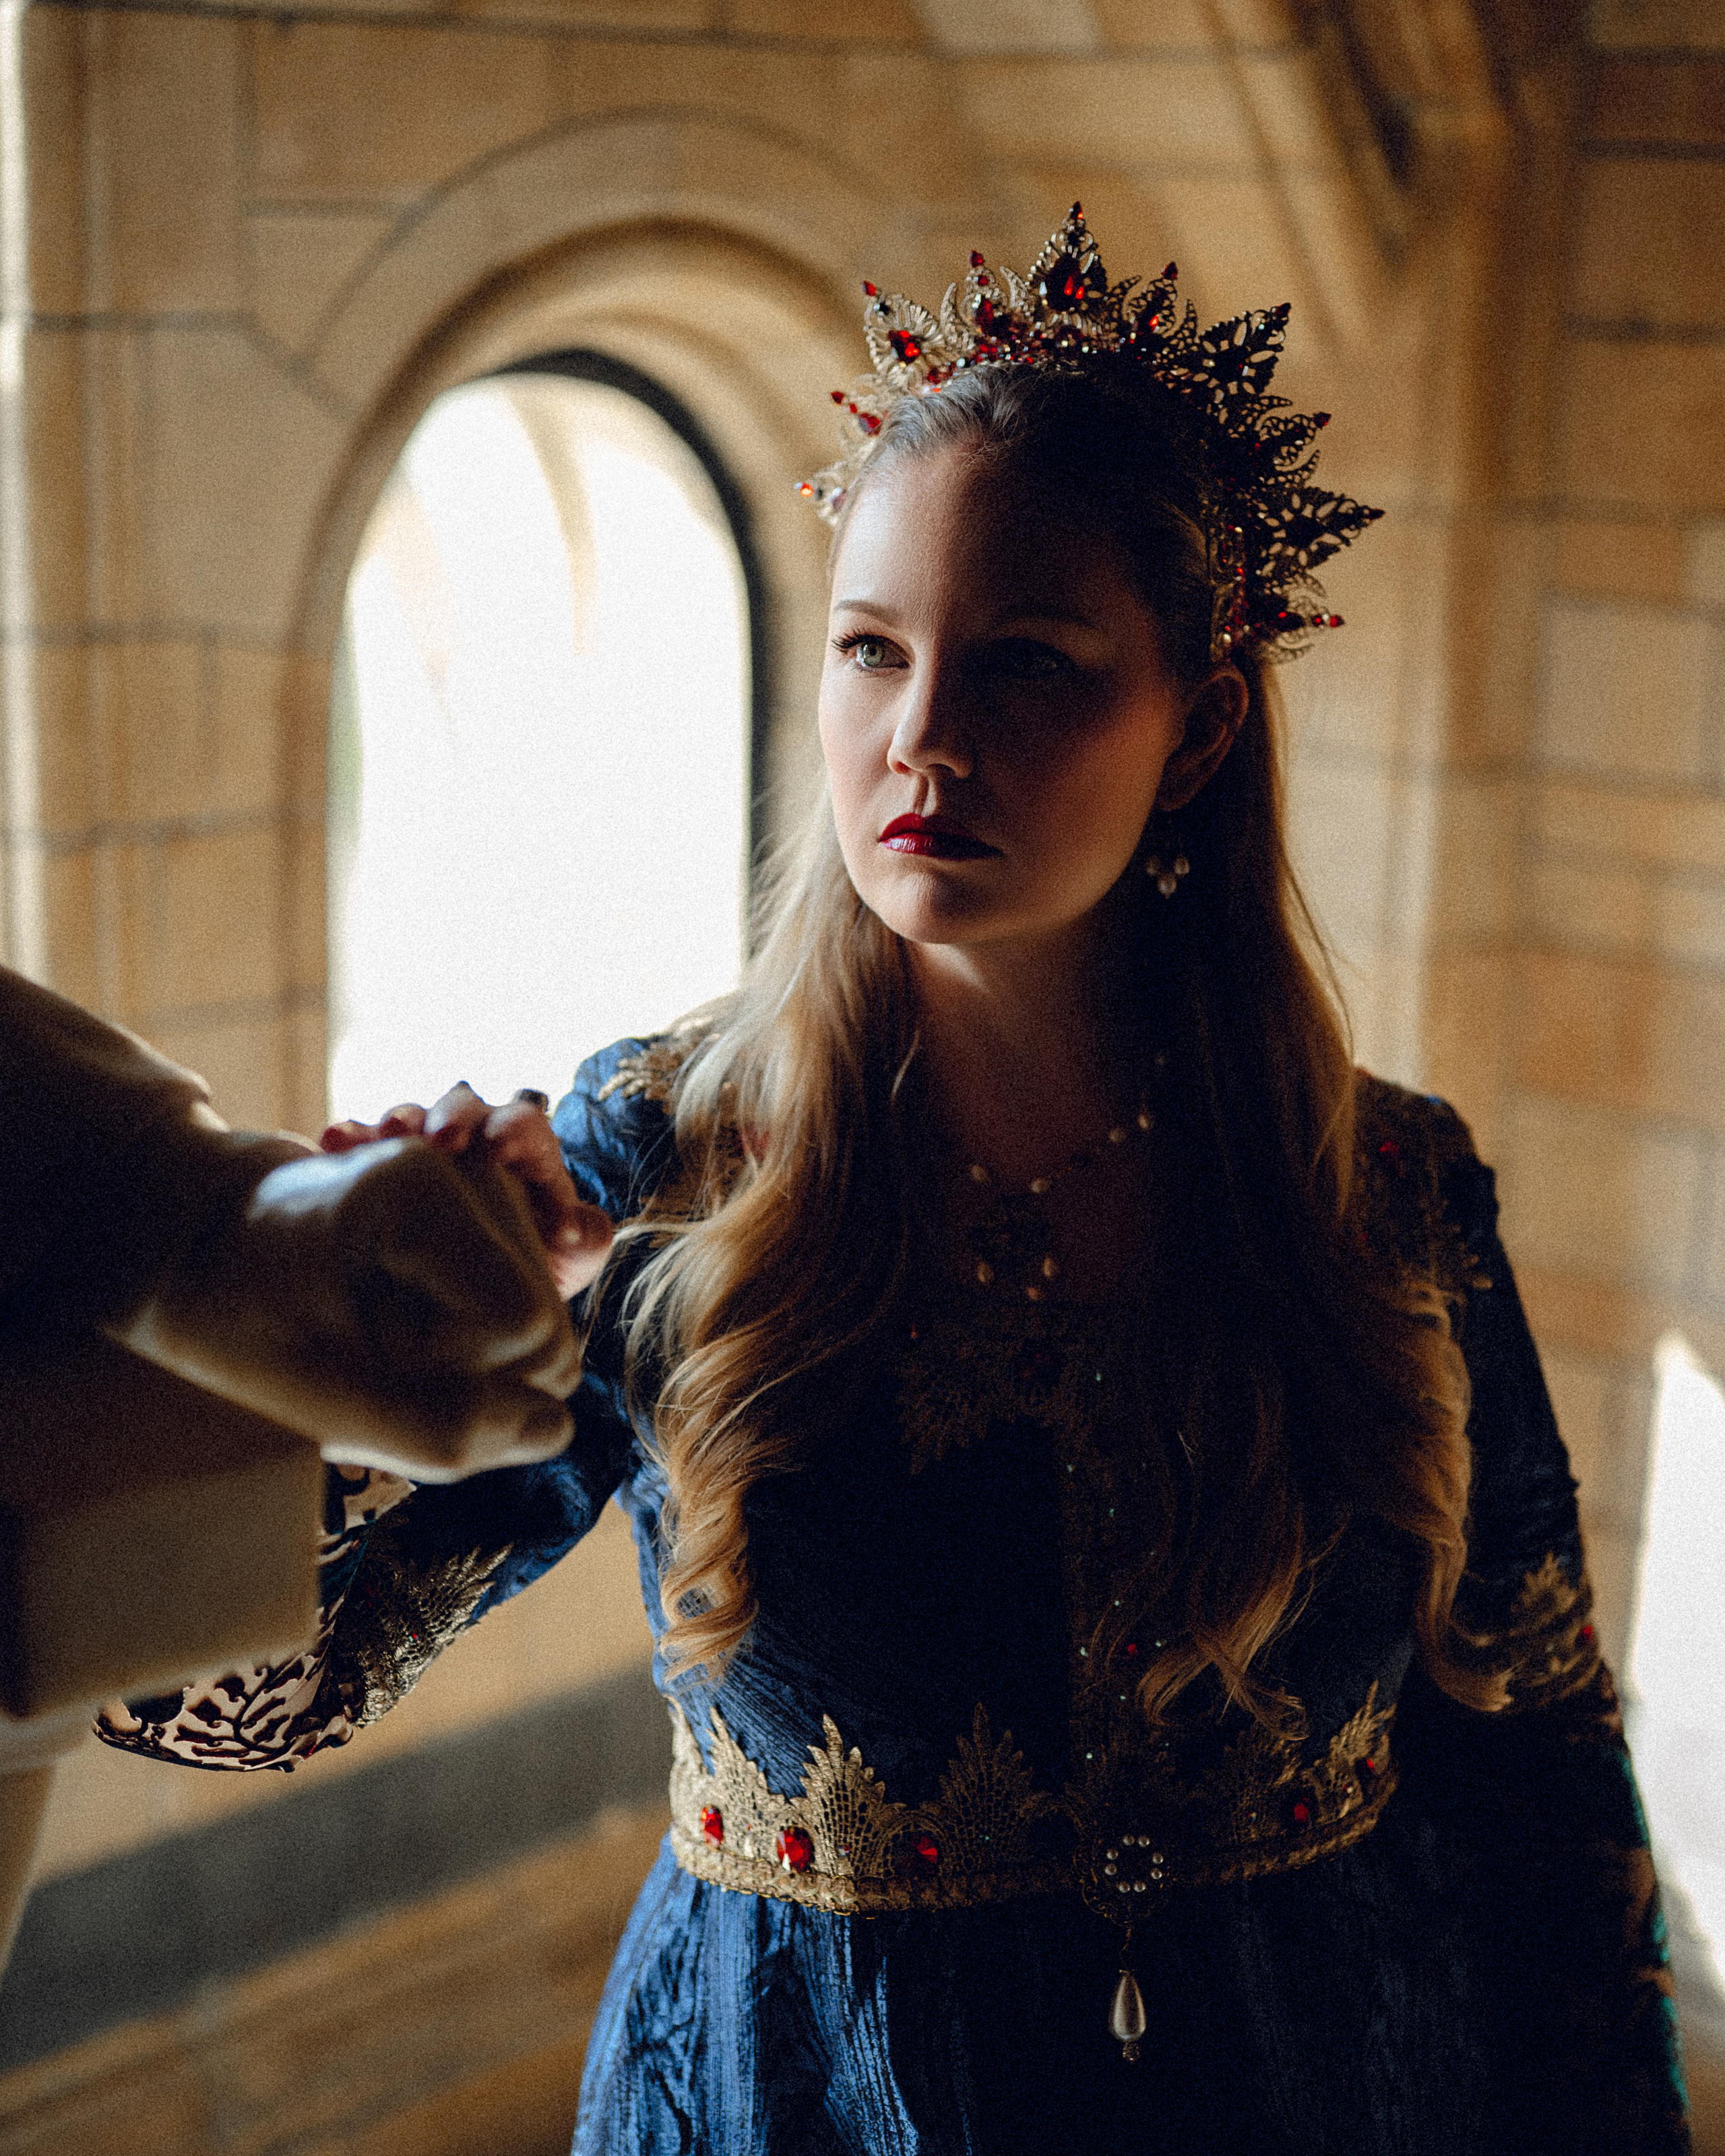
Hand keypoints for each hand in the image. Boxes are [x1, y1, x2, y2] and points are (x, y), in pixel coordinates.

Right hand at [322, 1084, 613, 1297]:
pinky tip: (333, 1142)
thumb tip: (588, 1227)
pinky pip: (360, 1141)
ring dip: (405, 1120)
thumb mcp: (549, 1268)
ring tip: (392, 1134)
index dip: (519, 1137)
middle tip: (445, 1138)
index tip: (502, 1153)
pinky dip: (351, 1137)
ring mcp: (420, 1150)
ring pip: (415, 1119)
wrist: (441, 1306)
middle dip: (459, 1118)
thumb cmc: (509, 1284)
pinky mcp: (372, 1163)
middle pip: (470, 1111)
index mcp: (522, 1158)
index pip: (526, 1131)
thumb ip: (579, 1245)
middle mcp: (472, 1142)